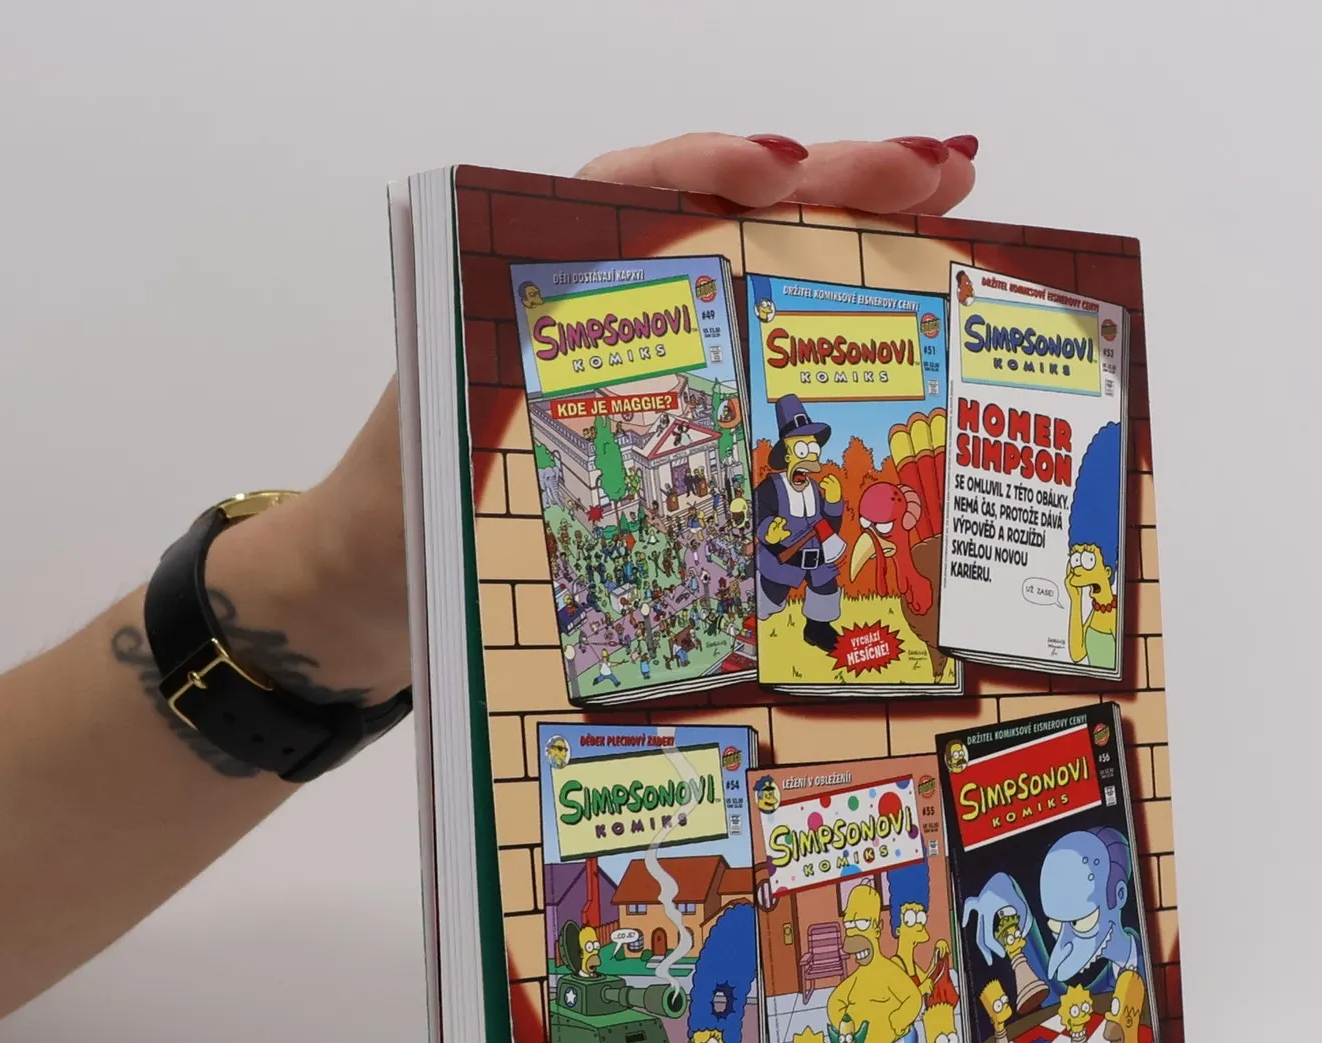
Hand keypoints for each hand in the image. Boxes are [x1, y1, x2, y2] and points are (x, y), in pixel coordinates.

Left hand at [220, 134, 975, 700]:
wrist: (374, 594)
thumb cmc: (404, 520)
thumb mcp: (448, 454)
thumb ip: (507, 415)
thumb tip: (567, 446)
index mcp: (533, 291)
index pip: (631, 196)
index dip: (713, 170)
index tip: (789, 169)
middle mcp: (600, 307)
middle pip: (722, 218)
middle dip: (832, 182)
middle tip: (938, 172)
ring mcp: (646, 358)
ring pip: (755, 273)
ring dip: (850, 235)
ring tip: (947, 203)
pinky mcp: (674, 414)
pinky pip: (758, 356)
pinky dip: (830, 335)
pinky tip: (900, 313)